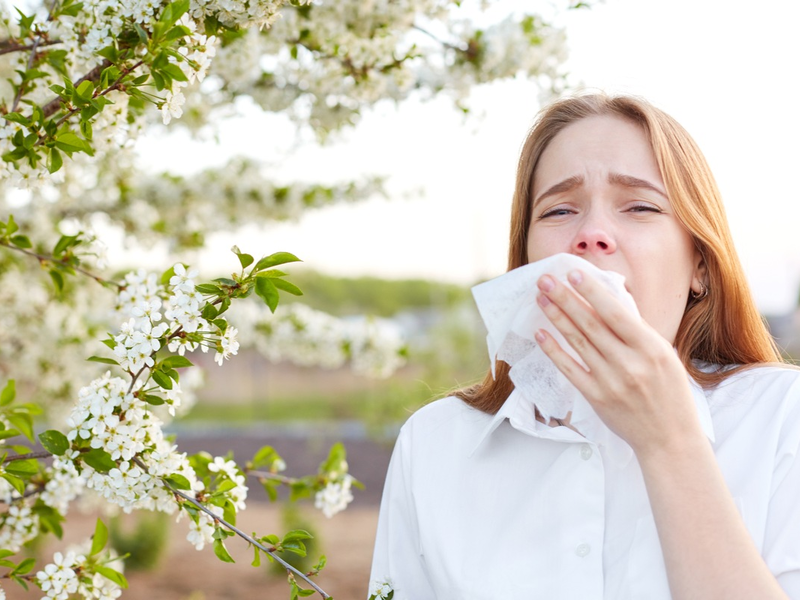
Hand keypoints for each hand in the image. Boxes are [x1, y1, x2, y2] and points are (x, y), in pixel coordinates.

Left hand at [534, 269, 702, 455]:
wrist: (670, 439)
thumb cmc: (670, 393)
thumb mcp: (664, 356)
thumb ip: (637, 332)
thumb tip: (608, 302)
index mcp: (651, 348)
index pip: (616, 313)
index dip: (593, 292)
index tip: (573, 273)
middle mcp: (630, 363)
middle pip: (591, 324)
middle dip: (566, 298)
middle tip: (546, 279)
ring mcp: (611, 382)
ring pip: (578, 343)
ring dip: (556, 318)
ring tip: (541, 298)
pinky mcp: (596, 397)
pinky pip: (570, 369)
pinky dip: (554, 350)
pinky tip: (541, 334)